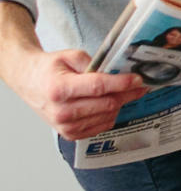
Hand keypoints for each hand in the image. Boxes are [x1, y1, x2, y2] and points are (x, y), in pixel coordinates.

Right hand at [9, 46, 146, 140]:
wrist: (29, 82)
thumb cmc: (49, 69)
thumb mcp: (70, 56)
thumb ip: (94, 63)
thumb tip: (119, 73)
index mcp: (59, 89)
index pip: (98, 87)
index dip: (122, 83)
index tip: (138, 79)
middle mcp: (61, 111)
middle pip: (106, 104)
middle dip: (127, 93)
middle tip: (140, 85)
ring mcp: (65, 126)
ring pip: (107, 116)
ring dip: (120, 104)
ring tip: (123, 92)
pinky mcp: (70, 134)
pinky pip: (102, 126)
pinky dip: (110, 115)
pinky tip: (110, 104)